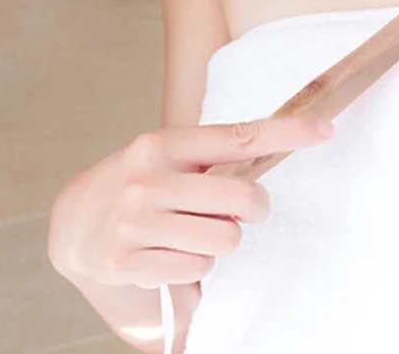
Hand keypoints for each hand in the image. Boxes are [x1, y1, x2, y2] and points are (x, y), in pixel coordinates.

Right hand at [48, 116, 333, 288]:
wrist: (73, 221)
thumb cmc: (140, 183)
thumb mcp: (170, 157)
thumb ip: (214, 157)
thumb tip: (273, 159)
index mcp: (164, 144)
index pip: (240, 136)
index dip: (288, 134)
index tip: (326, 130)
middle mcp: (148, 179)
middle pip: (242, 197)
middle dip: (255, 208)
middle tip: (244, 211)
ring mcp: (135, 221)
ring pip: (224, 240)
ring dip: (222, 242)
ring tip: (197, 234)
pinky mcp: (125, 262)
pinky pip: (195, 268)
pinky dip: (195, 267)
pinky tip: (172, 255)